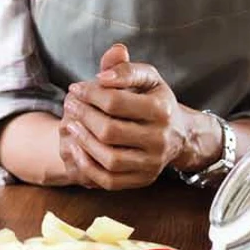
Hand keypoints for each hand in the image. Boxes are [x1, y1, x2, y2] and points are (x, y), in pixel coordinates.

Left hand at [57, 44, 201, 189]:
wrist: (179, 134)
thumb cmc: (154, 100)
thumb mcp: (147, 78)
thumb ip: (125, 69)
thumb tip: (101, 76)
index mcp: (162, 110)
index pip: (115, 102)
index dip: (90, 94)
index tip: (76, 88)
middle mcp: (160, 139)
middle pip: (110, 132)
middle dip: (84, 117)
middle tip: (70, 105)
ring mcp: (152, 163)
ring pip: (110, 159)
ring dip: (83, 142)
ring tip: (71, 125)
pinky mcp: (144, 179)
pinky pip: (109, 180)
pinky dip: (88, 166)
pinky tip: (77, 148)